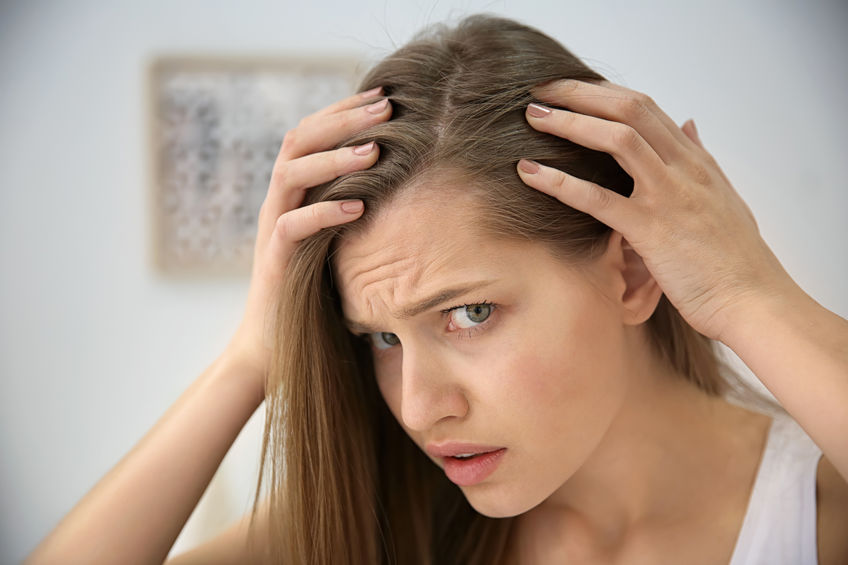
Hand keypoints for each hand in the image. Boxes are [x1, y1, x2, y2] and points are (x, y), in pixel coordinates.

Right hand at [226, 87, 390, 391]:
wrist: (274, 343)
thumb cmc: (315, 291)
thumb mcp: (339, 240)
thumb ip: (355, 206)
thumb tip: (405, 182)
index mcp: (293, 192)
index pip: (311, 134)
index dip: (343, 110)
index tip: (384, 95)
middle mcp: (278, 202)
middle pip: (299, 141)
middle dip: (343, 119)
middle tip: (385, 106)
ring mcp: (271, 230)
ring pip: (290, 175)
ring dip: (333, 158)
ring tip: (375, 150)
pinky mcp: (273, 262)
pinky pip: (290, 227)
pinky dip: (323, 212)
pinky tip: (357, 206)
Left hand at [516, 80, 793, 341]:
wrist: (754, 302)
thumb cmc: (735, 260)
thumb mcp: (724, 198)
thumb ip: (701, 160)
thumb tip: (689, 125)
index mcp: (696, 162)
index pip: (645, 108)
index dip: (603, 93)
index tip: (570, 90)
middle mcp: (683, 170)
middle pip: (629, 109)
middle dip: (581, 93)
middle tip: (542, 89)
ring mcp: (667, 196)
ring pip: (617, 140)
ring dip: (570, 123)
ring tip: (533, 117)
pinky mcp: (651, 230)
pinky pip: (597, 198)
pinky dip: (559, 182)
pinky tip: (528, 173)